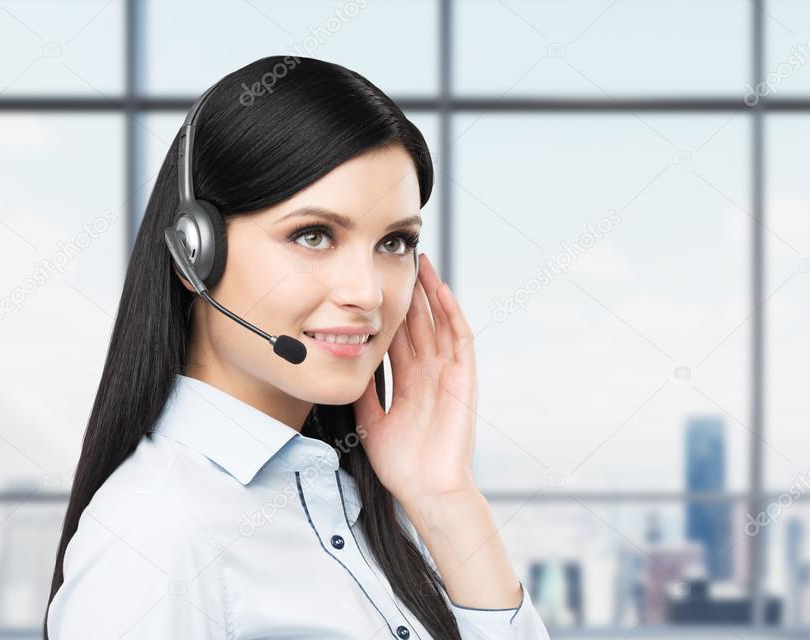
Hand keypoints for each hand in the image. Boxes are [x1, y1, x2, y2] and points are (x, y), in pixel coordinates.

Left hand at [352, 253, 480, 505]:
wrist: (426, 489)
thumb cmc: (401, 464)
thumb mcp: (370, 421)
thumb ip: (364, 392)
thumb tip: (345, 365)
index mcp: (409, 380)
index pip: (399, 335)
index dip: (389, 309)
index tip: (375, 284)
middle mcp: (429, 372)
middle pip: (419, 322)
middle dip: (410, 291)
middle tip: (398, 258)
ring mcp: (448, 373)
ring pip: (439, 322)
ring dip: (432, 292)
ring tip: (421, 262)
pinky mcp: (464, 379)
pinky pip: (459, 339)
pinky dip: (451, 313)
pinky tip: (441, 290)